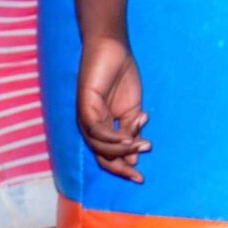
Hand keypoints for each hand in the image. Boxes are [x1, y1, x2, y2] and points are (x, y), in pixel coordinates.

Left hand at [76, 35, 148, 182]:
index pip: (109, 156)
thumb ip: (132, 131)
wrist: (112, 49)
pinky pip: (97, 131)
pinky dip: (112, 138)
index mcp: (102, 128)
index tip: (141, 177)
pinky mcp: (84, 107)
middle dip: (120, 168)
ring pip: (99, 147)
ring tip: (143, 146)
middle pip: (102, 157)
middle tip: (138, 176)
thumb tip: (134, 157)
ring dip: (122, 150)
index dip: (123, 168)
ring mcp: (86, 118)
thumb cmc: (121, 76)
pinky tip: (128, 138)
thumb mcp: (132, 109)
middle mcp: (91, 127)